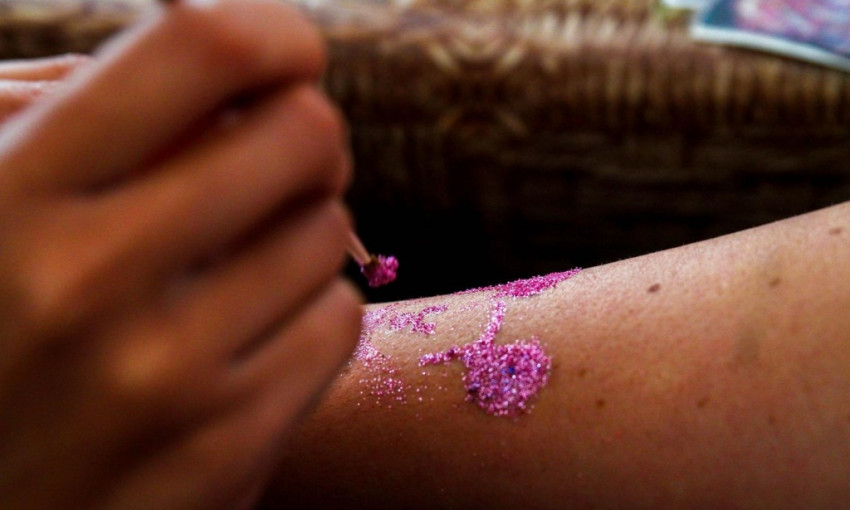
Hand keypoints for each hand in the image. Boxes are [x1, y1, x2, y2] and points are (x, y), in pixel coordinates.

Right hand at [0, 1, 360, 508]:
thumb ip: (84, 118)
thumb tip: (234, 69)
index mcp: (10, 193)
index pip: (205, 44)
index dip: (272, 31)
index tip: (282, 53)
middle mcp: (86, 284)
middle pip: (304, 133)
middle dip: (302, 135)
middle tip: (276, 158)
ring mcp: (167, 378)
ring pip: (330, 231)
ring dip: (299, 228)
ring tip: (239, 257)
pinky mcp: (228, 447)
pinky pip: (337, 319)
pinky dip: (307, 309)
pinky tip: (249, 328)